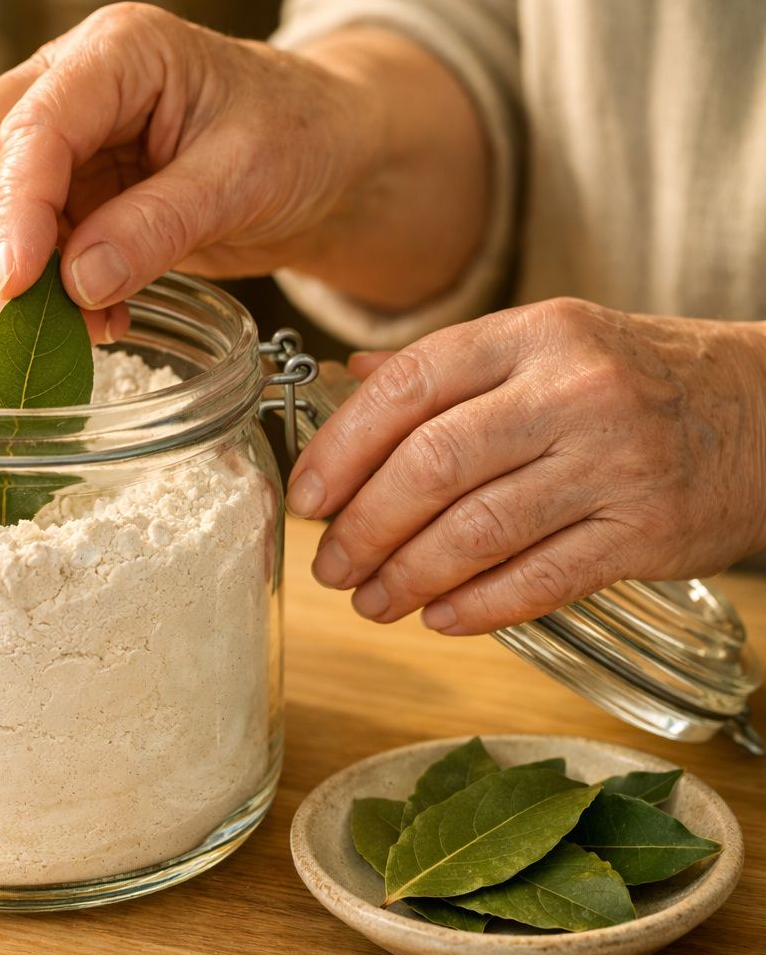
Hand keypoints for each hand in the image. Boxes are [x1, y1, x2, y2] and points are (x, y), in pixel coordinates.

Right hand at [0, 3, 384, 339]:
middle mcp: (74, 82)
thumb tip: (78, 282)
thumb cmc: (302, 136)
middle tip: (22, 313)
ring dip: (12, 272)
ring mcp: (64, 137)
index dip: (13, 208)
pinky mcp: (69, 190)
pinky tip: (96, 316)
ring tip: (81, 324)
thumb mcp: (246, 178)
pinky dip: (44, 288)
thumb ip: (160, 225)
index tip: (19, 282)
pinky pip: (25, 240)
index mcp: (120, 52)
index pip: (33, 125)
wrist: (329, 158)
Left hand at [288, 298, 765, 633]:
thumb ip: (449, 368)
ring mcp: (614, 462)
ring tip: (370, 602)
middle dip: (363, 526)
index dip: (341, 448)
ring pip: (478, 530)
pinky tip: (439, 619)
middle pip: (432, 465)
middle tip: (330, 566)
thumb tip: (345, 379)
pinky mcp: (648, 531)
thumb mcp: (547, 345)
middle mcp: (571, 392)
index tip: (306, 496)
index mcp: (532, 335)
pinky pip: (541, 579)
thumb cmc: (638, 378)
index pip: (408, 386)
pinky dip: (479, 607)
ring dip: (407, 577)